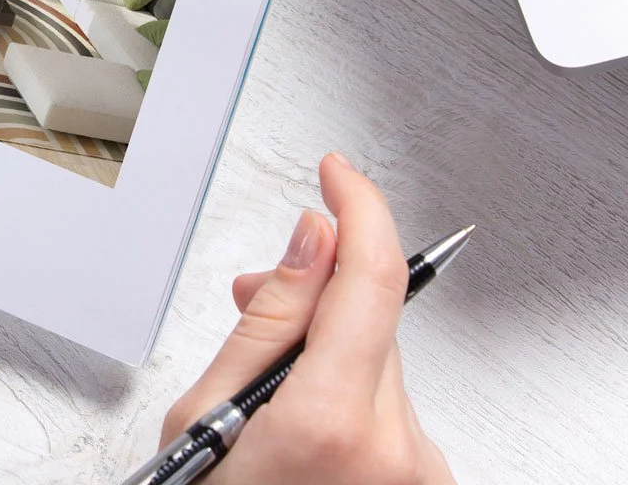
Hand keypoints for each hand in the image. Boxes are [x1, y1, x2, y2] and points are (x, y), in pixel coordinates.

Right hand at [160, 153, 453, 484]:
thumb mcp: (208, 417)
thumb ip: (269, 321)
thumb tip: (311, 239)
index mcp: (334, 422)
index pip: (373, 277)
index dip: (358, 206)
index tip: (339, 172)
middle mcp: (396, 449)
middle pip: (370, 323)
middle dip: (315, 297)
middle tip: (250, 298)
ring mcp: (420, 474)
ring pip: (379, 368)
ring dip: (329, 355)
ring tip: (264, 389)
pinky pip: (391, 414)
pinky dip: (350, 401)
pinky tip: (301, 424)